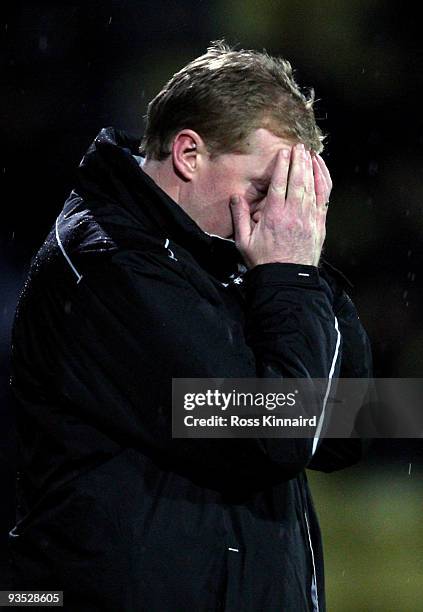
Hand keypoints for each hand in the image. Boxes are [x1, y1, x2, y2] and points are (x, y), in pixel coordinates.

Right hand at [230, 144, 331, 267]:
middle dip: (298, 161)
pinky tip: (320, 170)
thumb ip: (239, 218)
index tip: (282, 153)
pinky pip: (324, 197)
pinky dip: (323, 181)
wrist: (286, 280)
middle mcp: (293, 214)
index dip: (281, 166)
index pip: (278, 184)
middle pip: (298, 180)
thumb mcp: (244, 242)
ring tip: (307, 153)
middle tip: (297, 146)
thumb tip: (235, 197)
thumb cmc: (264, 262)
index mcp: (273, 216)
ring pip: (312, 186)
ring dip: (310, 167)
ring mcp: (309, 218)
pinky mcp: (319, 224)